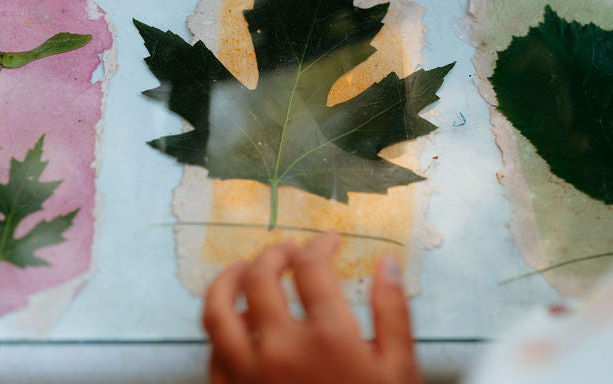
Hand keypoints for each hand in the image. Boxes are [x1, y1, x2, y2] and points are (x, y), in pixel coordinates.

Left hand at [203, 233, 420, 383]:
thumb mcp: (400, 371)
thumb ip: (393, 313)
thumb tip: (386, 263)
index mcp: (327, 338)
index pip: (311, 267)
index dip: (320, 245)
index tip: (329, 242)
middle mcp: (279, 350)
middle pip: (259, 277)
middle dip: (274, 253)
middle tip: (288, 251)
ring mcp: (247, 377)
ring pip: (217, 311)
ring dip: (227, 280)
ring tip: (241, 270)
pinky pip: (211, 354)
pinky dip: (219, 329)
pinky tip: (235, 323)